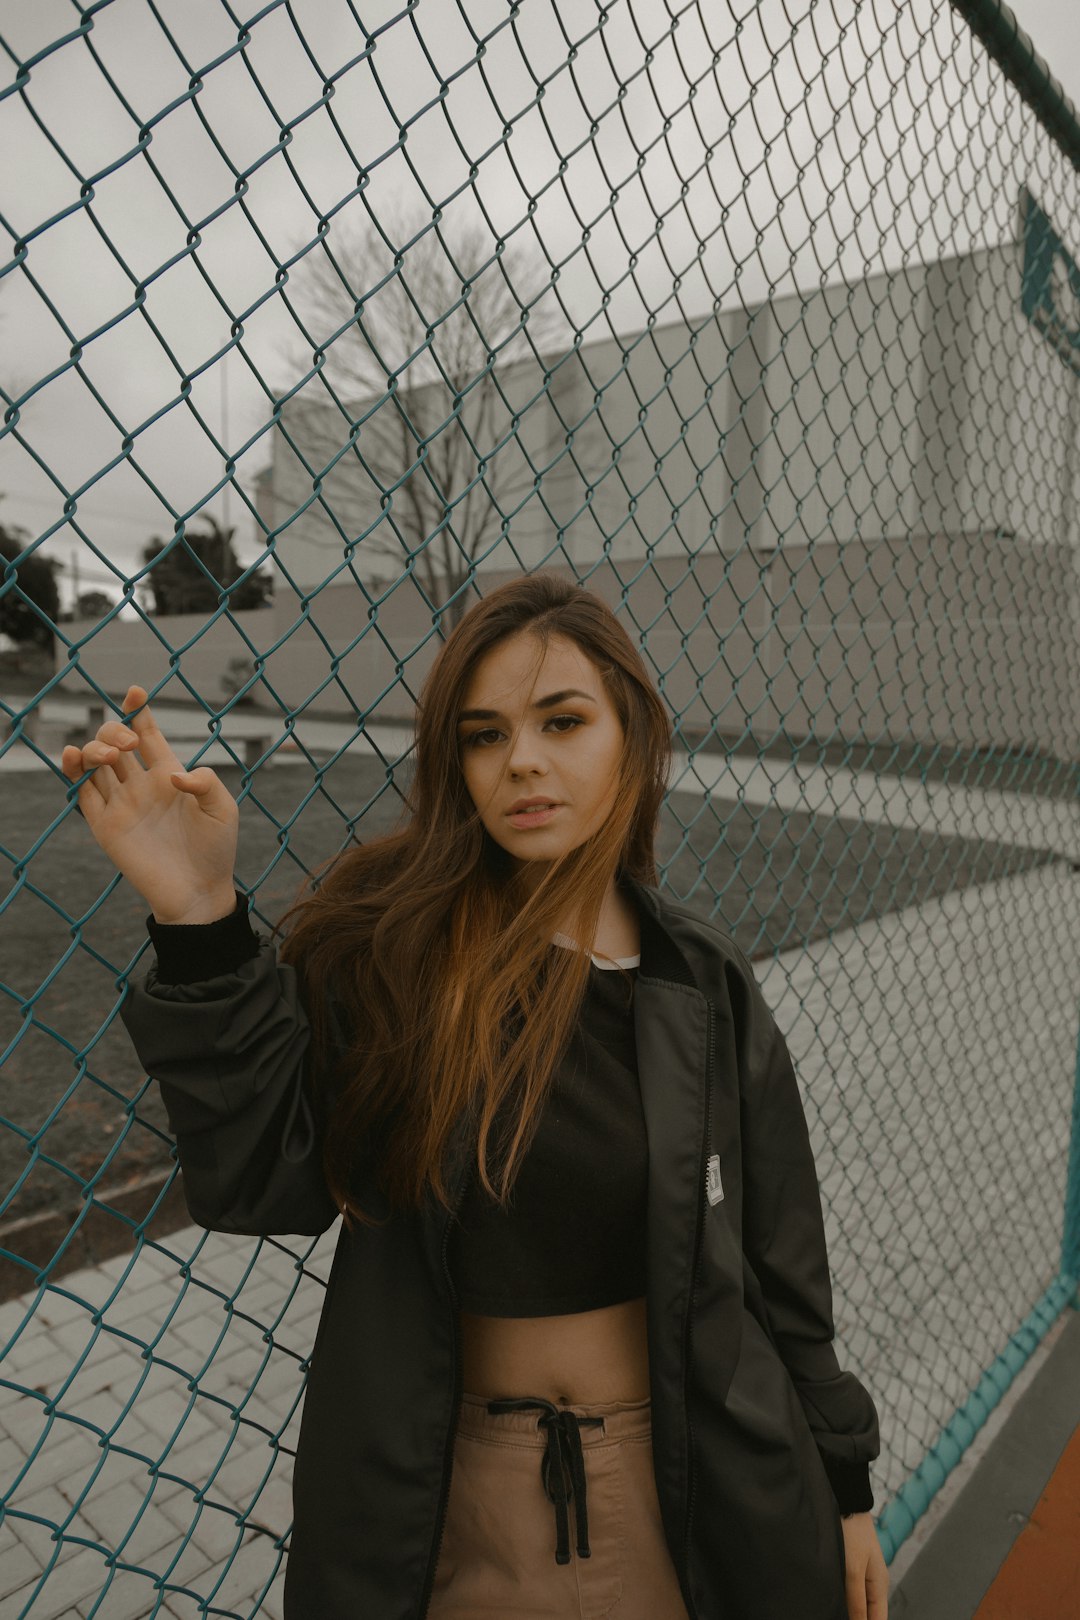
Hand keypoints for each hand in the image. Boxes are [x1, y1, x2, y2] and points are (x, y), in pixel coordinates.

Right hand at [60, 684, 239, 923]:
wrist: (198, 892)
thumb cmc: (216, 849)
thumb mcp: (223, 809)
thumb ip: (207, 783)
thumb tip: (174, 775)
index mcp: (169, 773)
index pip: (148, 734)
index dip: (138, 711)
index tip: (135, 691)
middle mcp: (141, 784)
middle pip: (115, 742)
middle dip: (115, 731)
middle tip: (127, 745)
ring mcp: (121, 803)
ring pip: (94, 763)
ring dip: (94, 748)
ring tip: (107, 755)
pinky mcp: (105, 826)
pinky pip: (82, 794)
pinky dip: (73, 772)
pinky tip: (73, 755)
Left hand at [842, 1512, 888, 1618]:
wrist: (846, 1502)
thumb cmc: (852, 1533)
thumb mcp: (853, 1570)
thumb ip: (856, 1601)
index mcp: (880, 1586)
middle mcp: (873, 1583)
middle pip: (868, 1613)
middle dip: (856, 1619)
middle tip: (834, 1616)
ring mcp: (861, 1574)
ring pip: (857, 1603)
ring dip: (849, 1611)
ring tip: (832, 1610)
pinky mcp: (850, 1566)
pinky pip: (849, 1591)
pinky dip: (842, 1599)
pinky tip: (831, 1601)